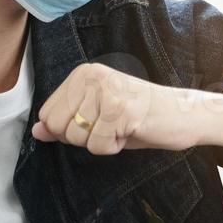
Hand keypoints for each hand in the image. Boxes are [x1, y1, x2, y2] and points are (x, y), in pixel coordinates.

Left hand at [32, 62, 158, 153]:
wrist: (184, 113)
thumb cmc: (142, 116)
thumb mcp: (98, 116)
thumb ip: (66, 121)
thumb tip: (37, 131)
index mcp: (83, 74)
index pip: (48, 114)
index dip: (70, 130)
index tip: (98, 122)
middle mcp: (91, 77)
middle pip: (59, 127)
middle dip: (83, 138)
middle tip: (112, 126)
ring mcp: (106, 92)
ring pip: (77, 138)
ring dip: (101, 142)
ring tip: (123, 127)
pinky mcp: (120, 110)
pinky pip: (98, 145)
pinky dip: (114, 147)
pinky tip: (132, 130)